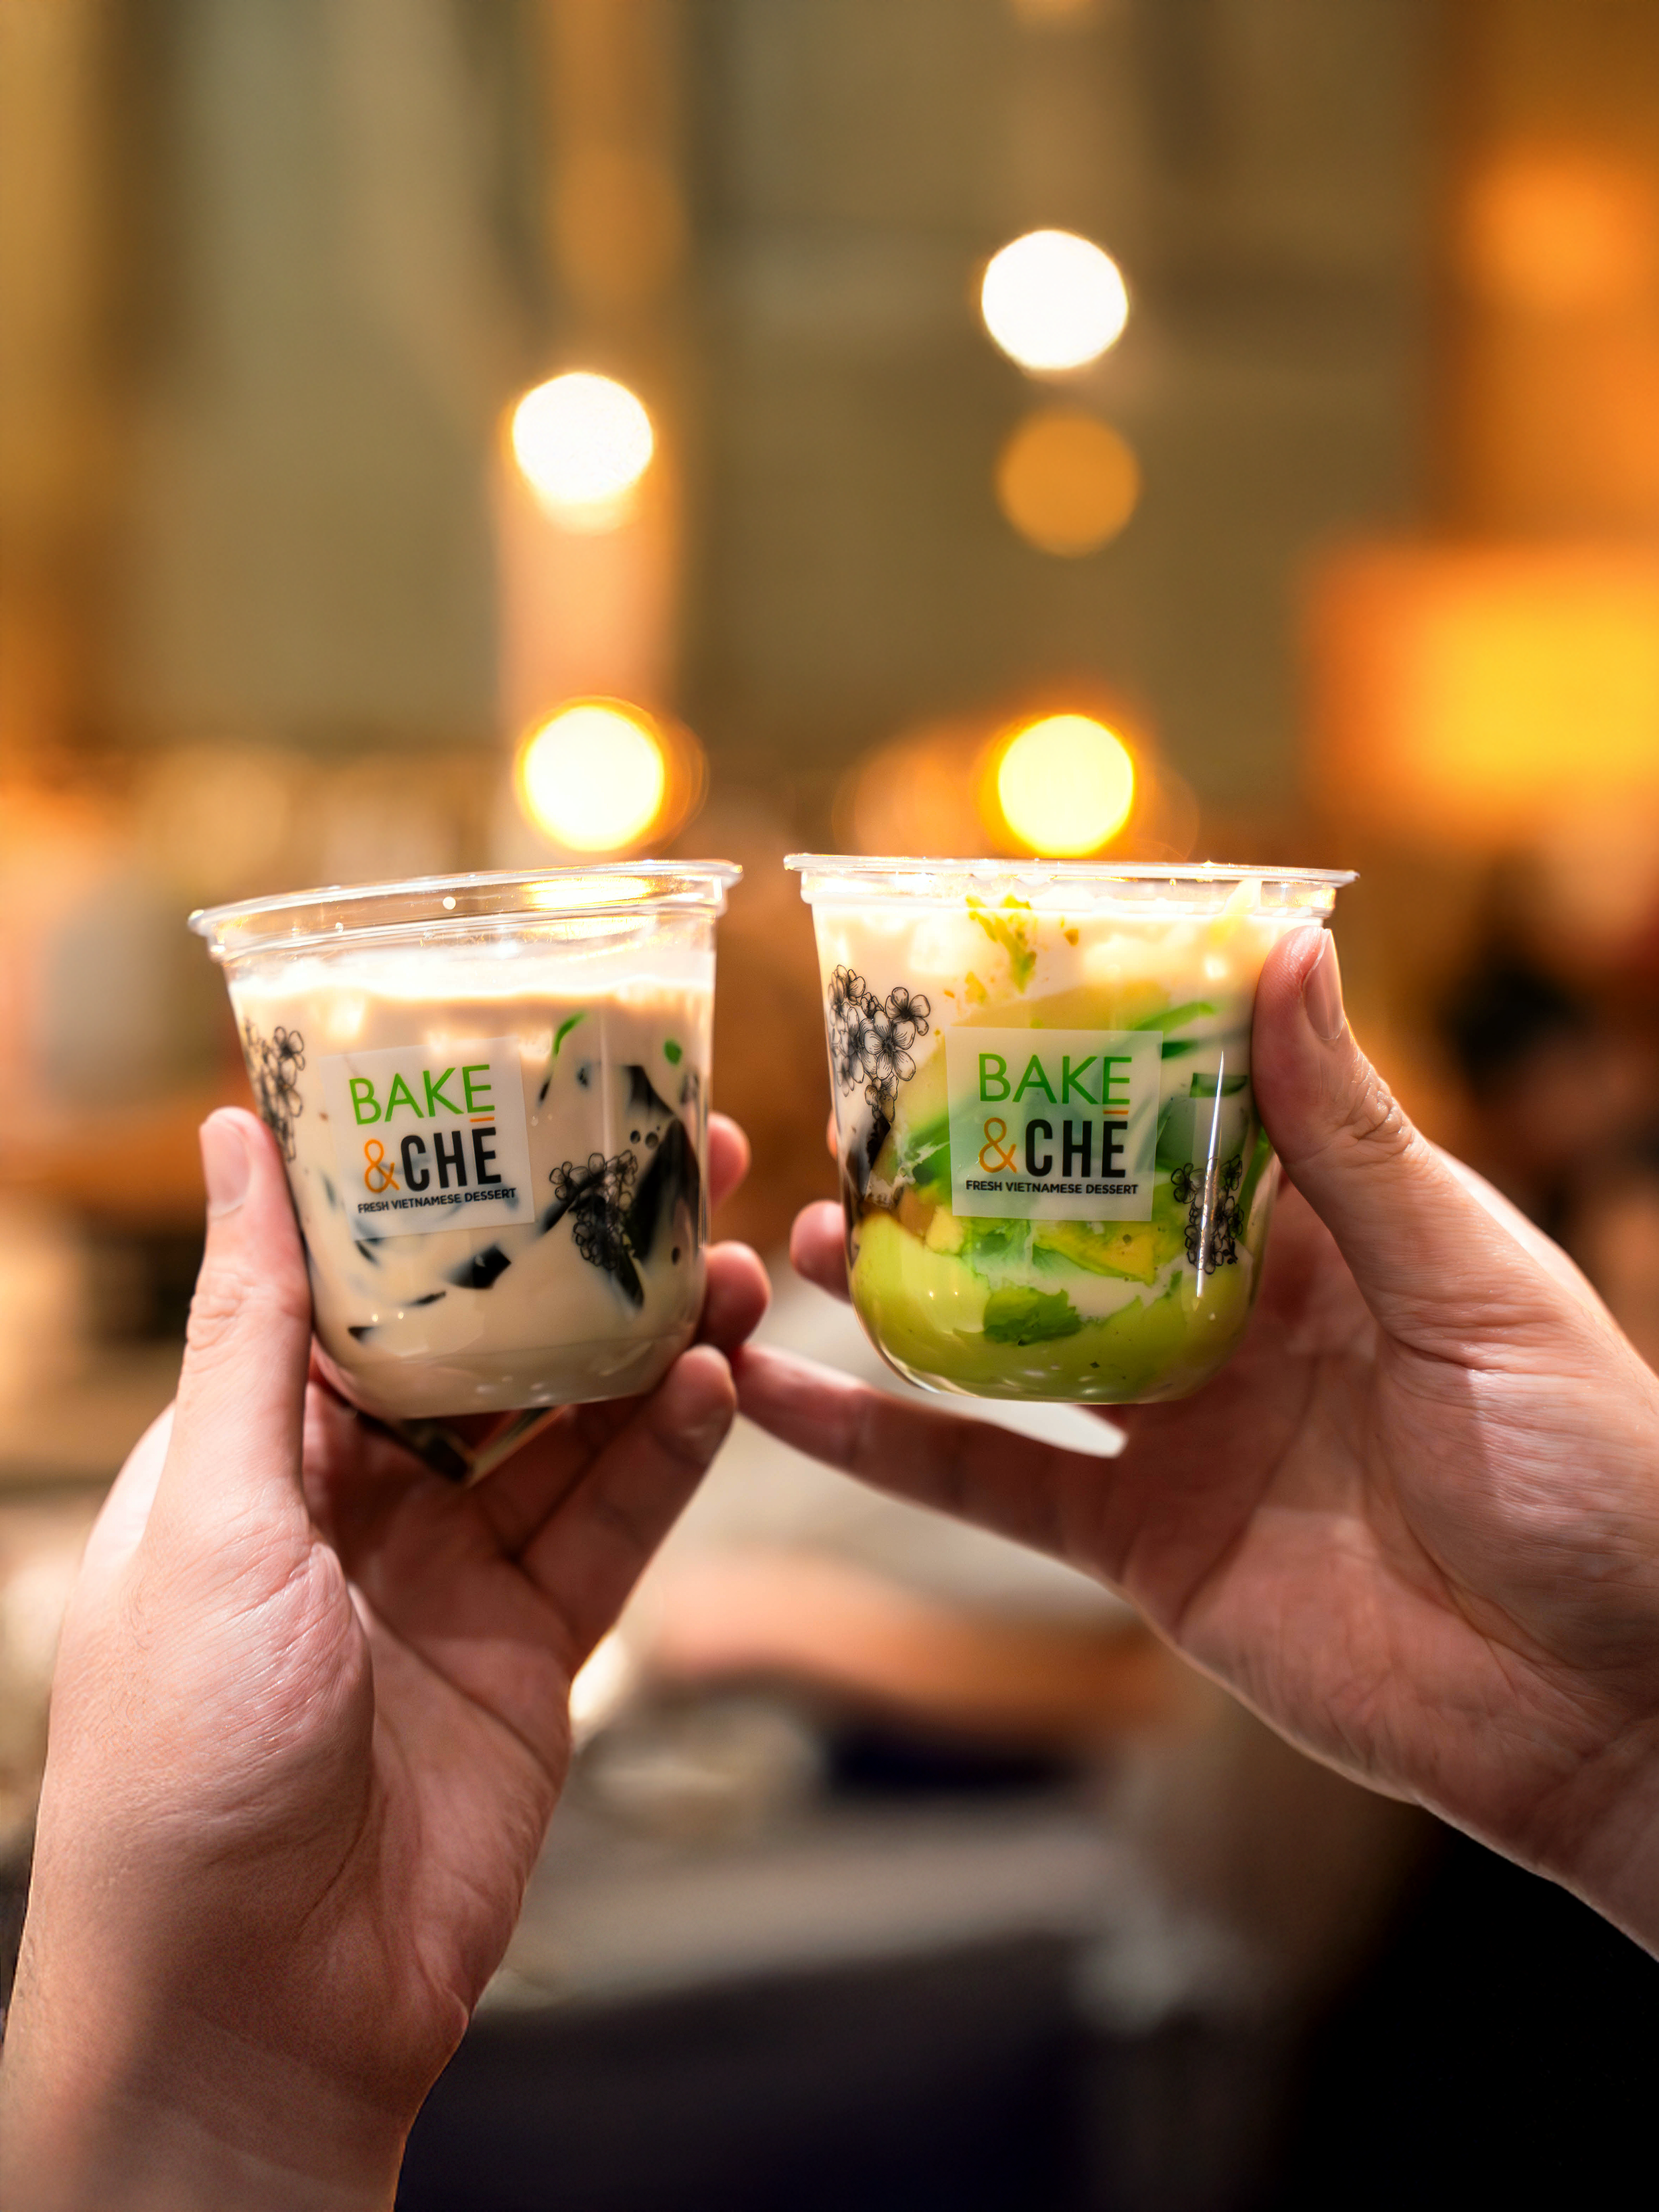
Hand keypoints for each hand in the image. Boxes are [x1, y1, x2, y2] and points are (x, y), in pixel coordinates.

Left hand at [0, 1110, 767, 2211]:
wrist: (255, 2007)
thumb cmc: (184, 1758)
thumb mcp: (214, 1514)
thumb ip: (252, 1330)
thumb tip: (234, 1139)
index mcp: (255, 1449)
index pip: (364, 1282)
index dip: (452, 1187)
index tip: (534, 1093)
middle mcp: (355, 1500)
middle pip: (492, 1343)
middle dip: (582, 1254)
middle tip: (685, 1156)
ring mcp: (451, 1575)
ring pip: (571, 1427)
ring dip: (651, 1343)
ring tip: (730, 1259)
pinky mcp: (532, 1652)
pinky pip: (612, 1528)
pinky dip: (667, 1457)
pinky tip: (714, 1386)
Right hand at [736, 928, 1658, 1950]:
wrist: (1609, 1704)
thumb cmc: (1591, 1469)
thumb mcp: (1474, 1282)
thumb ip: (1354, 1142)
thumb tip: (1289, 953)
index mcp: (1329, 1236)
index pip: (1184, 1123)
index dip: (1091, 1063)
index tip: (989, 997)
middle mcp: (1241, 1323)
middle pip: (1075, 1230)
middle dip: (971, 1179)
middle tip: (860, 1123)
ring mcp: (1183, 1435)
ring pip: (1013, 1347)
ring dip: (908, 1298)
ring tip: (808, 1240)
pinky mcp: (1143, 1544)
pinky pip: (994, 1484)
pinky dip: (886, 1445)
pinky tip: (786, 1401)